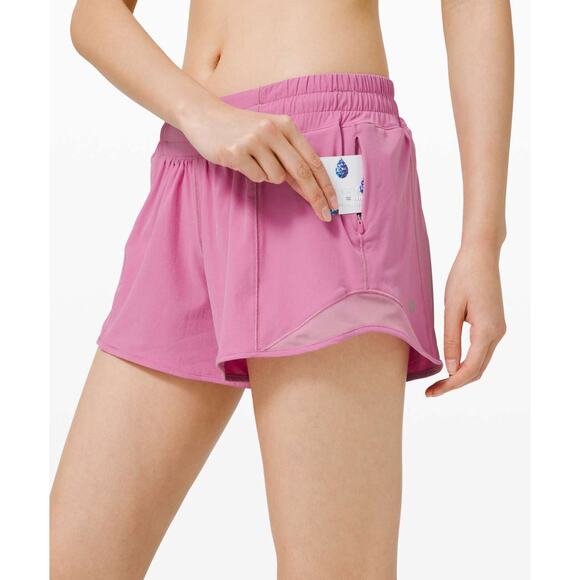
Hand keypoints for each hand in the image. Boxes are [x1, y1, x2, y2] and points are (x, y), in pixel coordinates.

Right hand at [179, 101, 337, 221]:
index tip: (333, 203)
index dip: (326, 184)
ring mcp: (254, 141)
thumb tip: (311, 186)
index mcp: (286, 125)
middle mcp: (272, 131)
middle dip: (316, 196)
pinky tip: (242, 161)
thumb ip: (290, 156)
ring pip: (276, 177)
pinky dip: (253, 174)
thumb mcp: (271, 133)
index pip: (313, 160)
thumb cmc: (242, 128)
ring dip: (269, 176)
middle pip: (302, 172)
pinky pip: (256, 177)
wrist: (205, 115)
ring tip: (255, 161)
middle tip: (324, 215)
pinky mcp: (236, 152)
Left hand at [426, 244, 506, 396]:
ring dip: (461, 375)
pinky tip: (451, 365)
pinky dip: (467, 363)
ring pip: (481, 363)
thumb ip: (451, 339)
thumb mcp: (452, 308)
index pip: (470, 369)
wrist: (481, 255)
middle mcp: (497, 333)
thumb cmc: (463, 276)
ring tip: (438, 382)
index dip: (451, 385)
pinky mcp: (494, 325)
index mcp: (487, 331)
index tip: (432, 392)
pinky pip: (482, 351)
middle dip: (455, 384)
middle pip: (477, 370)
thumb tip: (451, 369)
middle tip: (431, 392)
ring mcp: (498, 330)